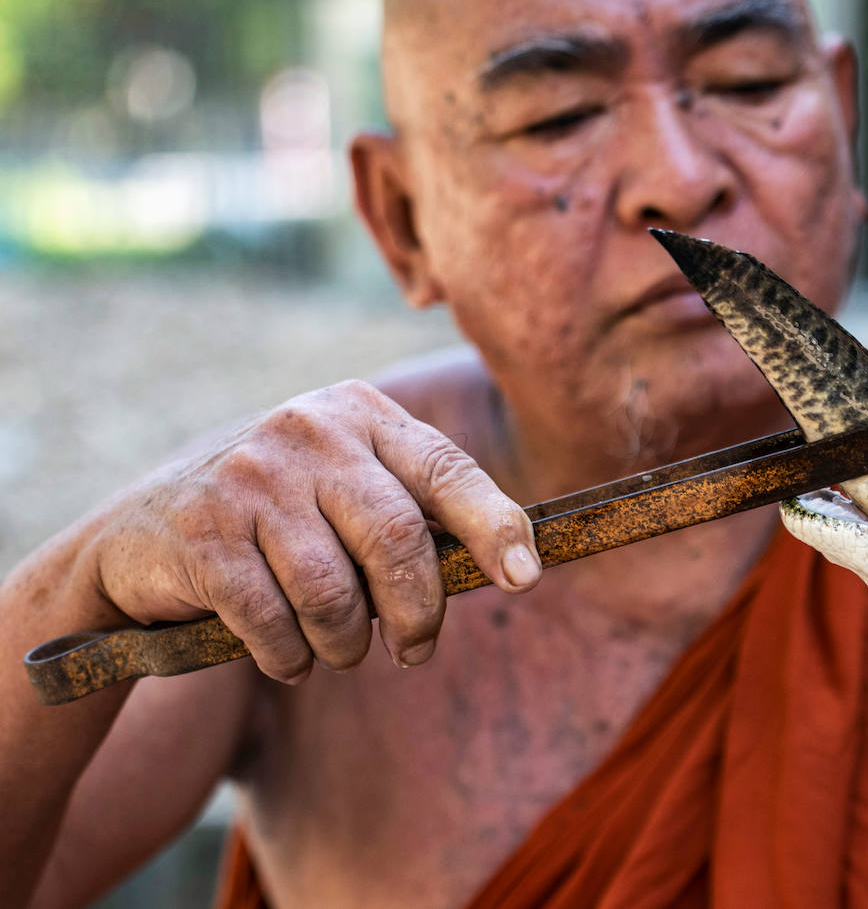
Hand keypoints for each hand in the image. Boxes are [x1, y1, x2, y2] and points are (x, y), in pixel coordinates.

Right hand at [84, 380, 539, 682]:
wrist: (139, 534)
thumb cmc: (278, 519)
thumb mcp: (344, 487)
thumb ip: (413, 509)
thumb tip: (511, 565)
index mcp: (359, 413)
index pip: (446, 469)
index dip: (494, 526)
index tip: (526, 578)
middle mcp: (308, 430)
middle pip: (398, 538)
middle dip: (417, 613)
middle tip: (414, 652)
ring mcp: (251, 476)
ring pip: (334, 591)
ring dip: (345, 645)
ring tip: (338, 652)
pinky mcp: (202, 531)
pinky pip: (272, 622)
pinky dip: (291, 658)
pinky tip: (287, 658)